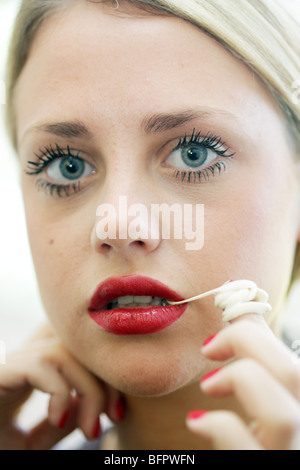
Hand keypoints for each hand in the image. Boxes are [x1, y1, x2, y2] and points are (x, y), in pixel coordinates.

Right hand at [0, 324, 124, 449]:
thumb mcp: (35, 441)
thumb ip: (63, 419)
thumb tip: (92, 405)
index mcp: (34, 372)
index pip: (82, 354)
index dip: (107, 379)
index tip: (116, 415)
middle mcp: (23, 361)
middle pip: (79, 349)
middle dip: (106, 383)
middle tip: (114, 419)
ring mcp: (10, 364)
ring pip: (65, 353)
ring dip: (89, 390)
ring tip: (90, 428)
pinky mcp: (0, 373)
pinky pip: (40, 366)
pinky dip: (59, 392)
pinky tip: (57, 420)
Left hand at [186, 314, 299, 449]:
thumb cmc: (243, 439)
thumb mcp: (257, 400)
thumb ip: (256, 359)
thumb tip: (240, 306)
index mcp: (299, 406)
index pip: (295, 362)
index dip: (257, 328)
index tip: (225, 315)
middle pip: (294, 374)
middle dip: (248, 342)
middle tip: (209, 347)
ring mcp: (285, 456)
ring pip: (281, 414)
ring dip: (238, 382)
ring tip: (208, 384)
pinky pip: (241, 445)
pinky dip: (216, 424)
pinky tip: (197, 422)